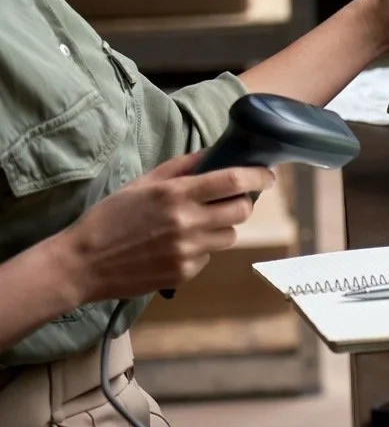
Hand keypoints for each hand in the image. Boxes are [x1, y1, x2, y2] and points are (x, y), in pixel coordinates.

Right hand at [55, 152, 276, 302]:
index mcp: (177, 194)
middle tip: (229, 200)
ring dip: (221, 227)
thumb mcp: (142, 182)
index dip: (258, 176)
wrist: (82, 263)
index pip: (234, 181)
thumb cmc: (110, 217)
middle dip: (243, 202)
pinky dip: (200, 248)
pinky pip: (209, 256)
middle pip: (242, 210)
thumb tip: (214, 153)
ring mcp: (188, 250)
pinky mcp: (184, 272)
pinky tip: (174, 246)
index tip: (268, 175)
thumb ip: (182, 167)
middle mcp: (187, 222)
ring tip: (194, 224)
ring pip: (230, 235)